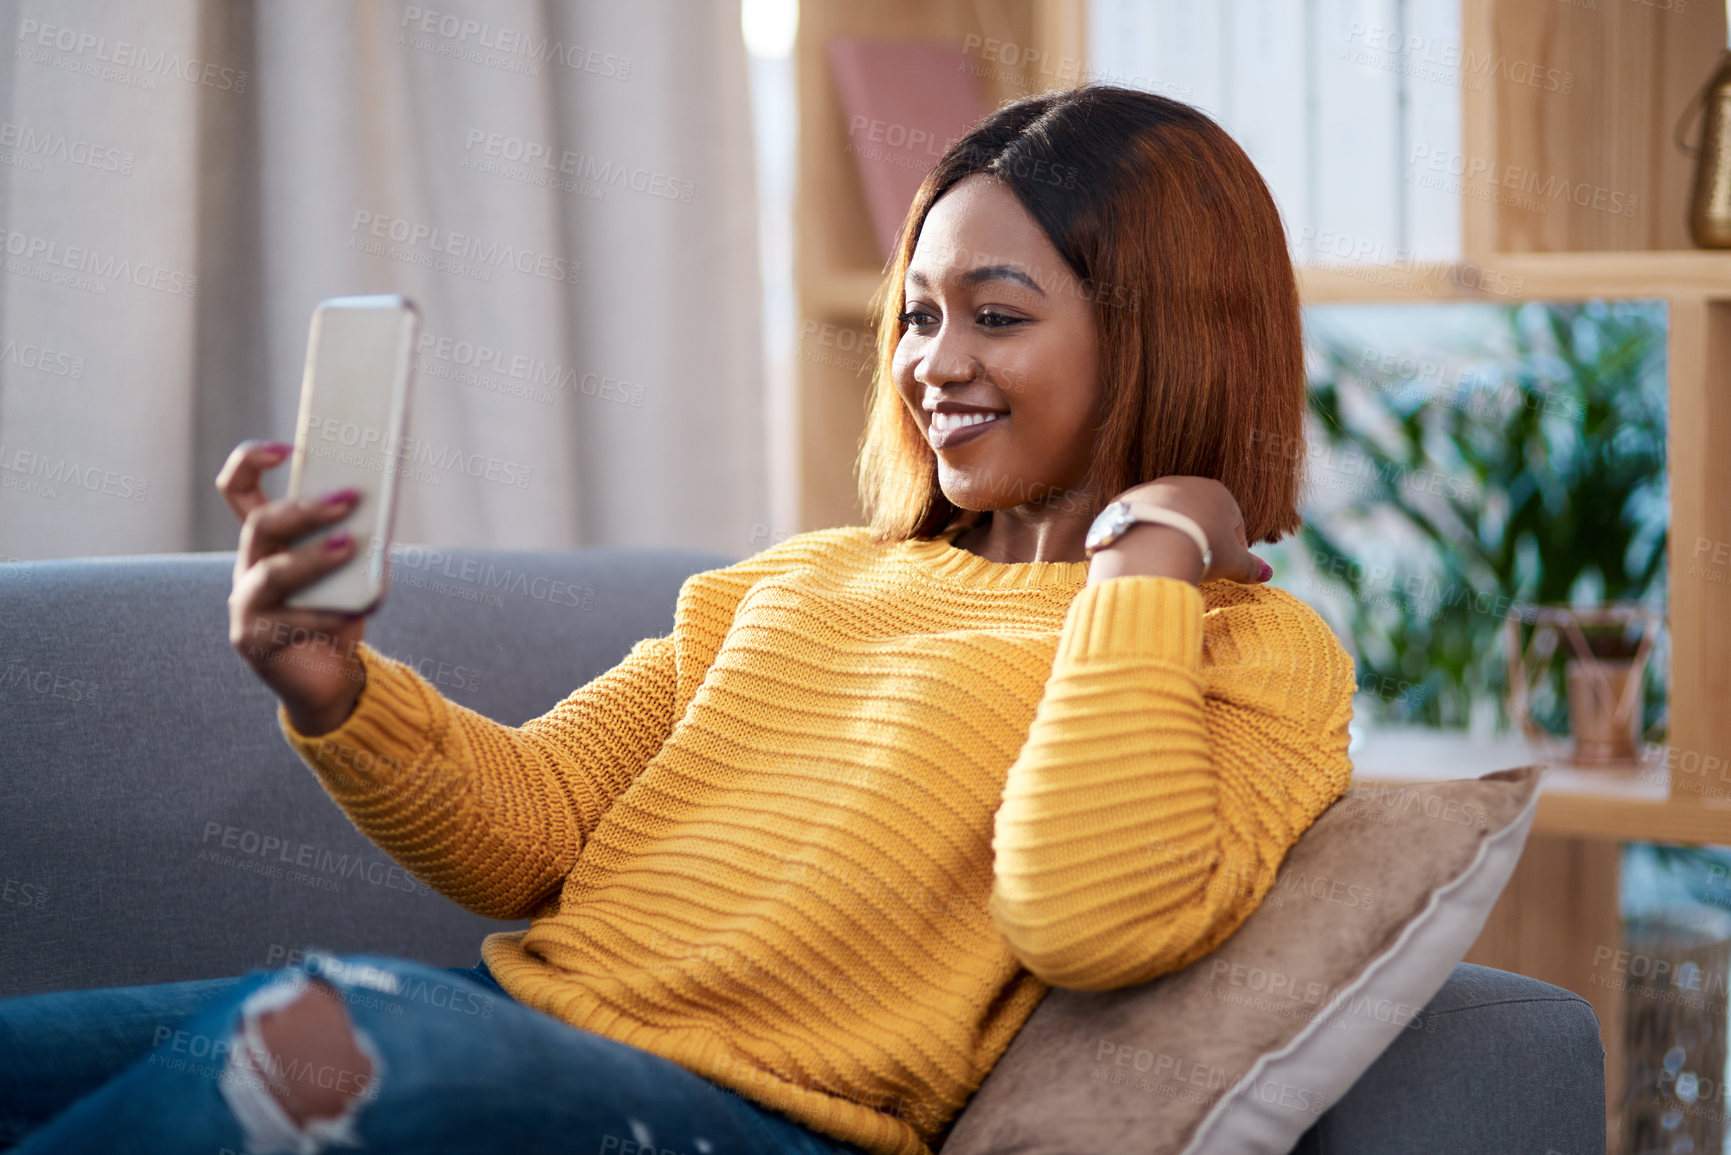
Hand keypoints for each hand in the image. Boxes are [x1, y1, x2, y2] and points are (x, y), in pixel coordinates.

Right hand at [217, 440, 369, 735]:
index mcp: (266, 541)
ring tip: (351, 546)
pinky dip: (326, 613)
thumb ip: (356, 538)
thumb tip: (379, 509)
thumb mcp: (349, 568)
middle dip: (304, 508)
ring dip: (314, 557)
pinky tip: (355, 609)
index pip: (239, 490)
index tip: (287, 448)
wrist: (330, 677)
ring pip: (271, 572)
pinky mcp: (254, 642)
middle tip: (349, 498)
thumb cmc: (339, 610)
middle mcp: (248, 567)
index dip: (251, 462)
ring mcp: (246, 605)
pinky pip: (288, 622)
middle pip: (260, 524)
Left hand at [1085, 476, 1271, 586]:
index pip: (1232, 522)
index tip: (1226, 569)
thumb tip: (1266, 574)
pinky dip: (1144, 535)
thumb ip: (1251, 567)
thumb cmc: (1202, 549)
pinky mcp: (1125, 501)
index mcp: (1217, 492)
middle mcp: (1184, 483)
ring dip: (1170, 536)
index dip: (1233, 548)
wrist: (1153, 542)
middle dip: (1199, 539)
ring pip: (1166, 517)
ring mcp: (1152, 489)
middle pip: (1197, 516)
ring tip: (1169, 561)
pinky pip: (1139, 521)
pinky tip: (1145, 554)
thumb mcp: (1233, 562)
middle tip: (1196, 565)